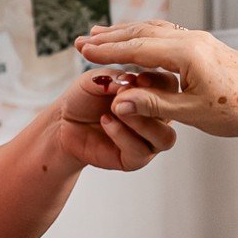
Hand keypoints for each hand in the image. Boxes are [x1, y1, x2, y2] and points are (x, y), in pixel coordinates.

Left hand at [53, 68, 178, 172]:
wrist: (64, 123)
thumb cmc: (84, 98)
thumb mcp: (96, 79)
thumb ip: (115, 78)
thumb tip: (132, 81)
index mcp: (153, 94)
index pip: (170, 87)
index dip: (158, 82)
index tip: (139, 79)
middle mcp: (157, 119)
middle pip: (173, 113)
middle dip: (151, 102)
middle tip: (125, 93)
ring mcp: (148, 141)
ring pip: (164, 137)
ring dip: (142, 123)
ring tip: (117, 109)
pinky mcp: (135, 159)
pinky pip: (139, 150)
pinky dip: (122, 134)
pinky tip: (106, 121)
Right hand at [73, 21, 237, 145]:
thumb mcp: (192, 112)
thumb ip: (153, 104)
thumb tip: (118, 100)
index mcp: (188, 53)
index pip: (137, 48)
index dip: (107, 50)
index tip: (83, 51)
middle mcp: (192, 39)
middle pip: (142, 32)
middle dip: (110, 37)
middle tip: (82, 41)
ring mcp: (199, 40)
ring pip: (154, 31)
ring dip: (126, 34)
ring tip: (101, 37)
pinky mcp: (204, 47)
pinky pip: (166, 36)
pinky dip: (144, 38)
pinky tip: (135, 43)